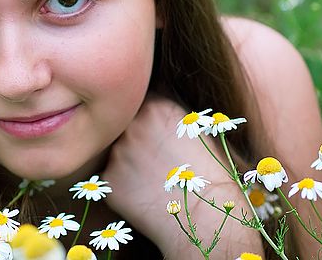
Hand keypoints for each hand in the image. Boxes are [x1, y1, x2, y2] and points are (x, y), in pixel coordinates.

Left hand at [102, 94, 259, 257]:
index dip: (148, 122)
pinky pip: (111, 179)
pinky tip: (144, 196)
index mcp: (157, 105)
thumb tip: (158, 111)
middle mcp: (132, 124)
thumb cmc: (212, 175)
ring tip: (153, 181)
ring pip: (117, 153)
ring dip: (128, 163)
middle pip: (125, 126)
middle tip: (155, 161)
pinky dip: (123, 187)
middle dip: (136, 140)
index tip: (157, 135)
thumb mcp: (199, 131)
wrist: (207, 217)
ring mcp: (117, 151)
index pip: (141, 104)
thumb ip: (172, 116)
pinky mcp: (109, 179)